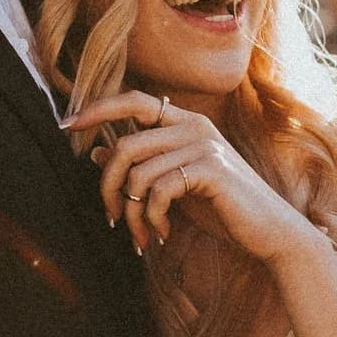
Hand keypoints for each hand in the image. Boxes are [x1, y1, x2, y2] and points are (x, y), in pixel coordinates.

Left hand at [67, 91, 320, 261]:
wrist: (269, 232)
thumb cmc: (222, 208)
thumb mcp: (174, 185)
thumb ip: (141, 166)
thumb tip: (97, 151)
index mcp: (186, 122)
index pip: (134, 101)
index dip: (98, 109)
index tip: (67, 125)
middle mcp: (194, 126)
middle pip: (125, 145)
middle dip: (108, 187)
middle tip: (111, 218)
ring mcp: (204, 145)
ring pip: (137, 173)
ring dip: (131, 213)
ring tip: (142, 235)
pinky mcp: (211, 169)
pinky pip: (159, 190)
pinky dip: (153, 218)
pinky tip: (163, 233)